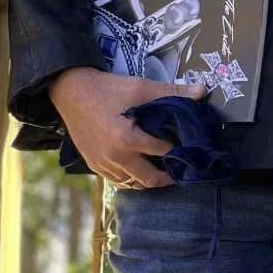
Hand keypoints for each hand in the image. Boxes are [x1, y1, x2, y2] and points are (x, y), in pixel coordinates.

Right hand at [48, 67, 206, 189]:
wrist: (70, 90)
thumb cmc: (106, 89)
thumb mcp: (140, 88)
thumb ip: (172, 92)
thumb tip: (203, 91)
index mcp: (128, 140)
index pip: (162, 153)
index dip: (177, 150)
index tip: (187, 146)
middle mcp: (115, 157)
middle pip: (149, 179)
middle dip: (167, 176)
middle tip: (180, 170)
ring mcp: (102, 164)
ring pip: (132, 184)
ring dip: (148, 180)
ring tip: (162, 171)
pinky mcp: (93, 164)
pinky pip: (116, 181)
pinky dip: (130, 179)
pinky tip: (139, 170)